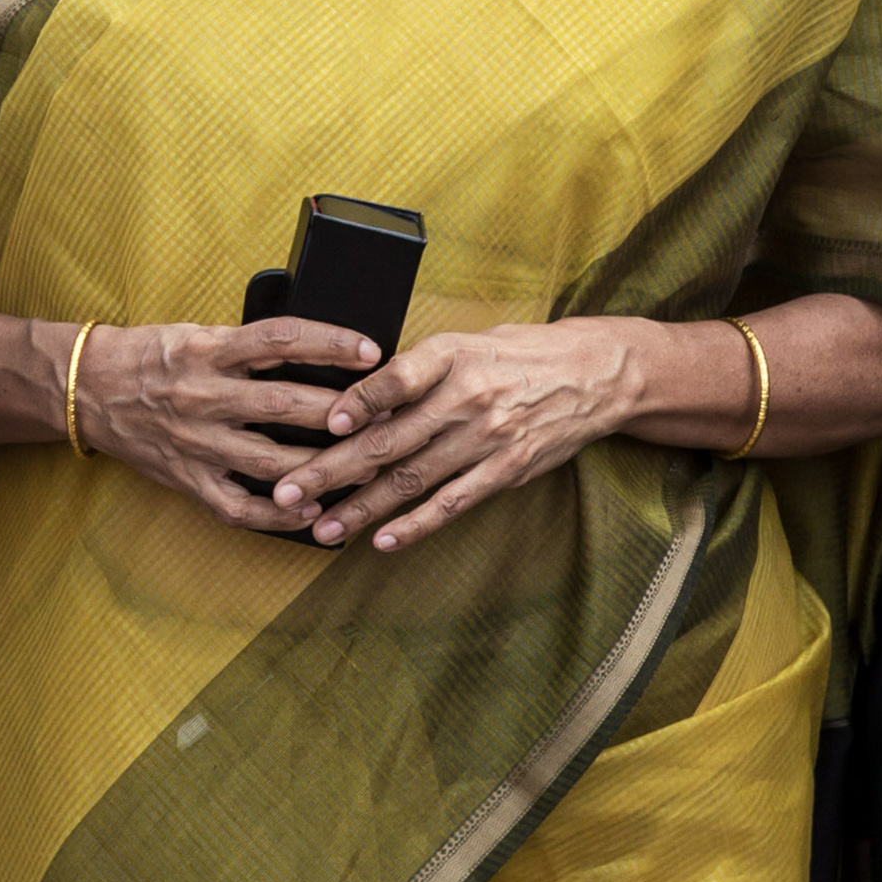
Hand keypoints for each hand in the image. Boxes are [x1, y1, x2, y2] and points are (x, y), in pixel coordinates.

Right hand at [74, 318, 385, 531]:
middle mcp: (202, 395)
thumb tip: (319, 352)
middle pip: (285, 405)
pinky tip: (314, 513)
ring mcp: (195, 442)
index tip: (371, 350)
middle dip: (343, 412)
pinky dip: (279, 514)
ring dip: (324, 468)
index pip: (278, 340)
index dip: (328, 343)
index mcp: (206, 350)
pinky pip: (239, 506)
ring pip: (271, 461)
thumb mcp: (197, 333)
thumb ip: (249, 347)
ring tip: (366, 468)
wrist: (86, 388)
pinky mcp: (187, 478)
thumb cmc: (152, 356)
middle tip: (387, 416)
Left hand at [271, 319, 654, 551]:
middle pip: (390, 439)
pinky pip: (453, 503)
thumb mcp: (462, 342)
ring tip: (322, 529)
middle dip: (333, 470)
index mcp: (450, 357)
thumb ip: (412, 369)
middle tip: (289, 492)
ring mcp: (487, 439)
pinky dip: (416, 524)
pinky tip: (382, 539)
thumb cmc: (511, 355)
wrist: (592, 376)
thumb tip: (351, 398)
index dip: (360, 401)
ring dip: (363, 508)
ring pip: (413, 479)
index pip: (398, 379)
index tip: (326, 424)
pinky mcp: (506, 471)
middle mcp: (467, 399)